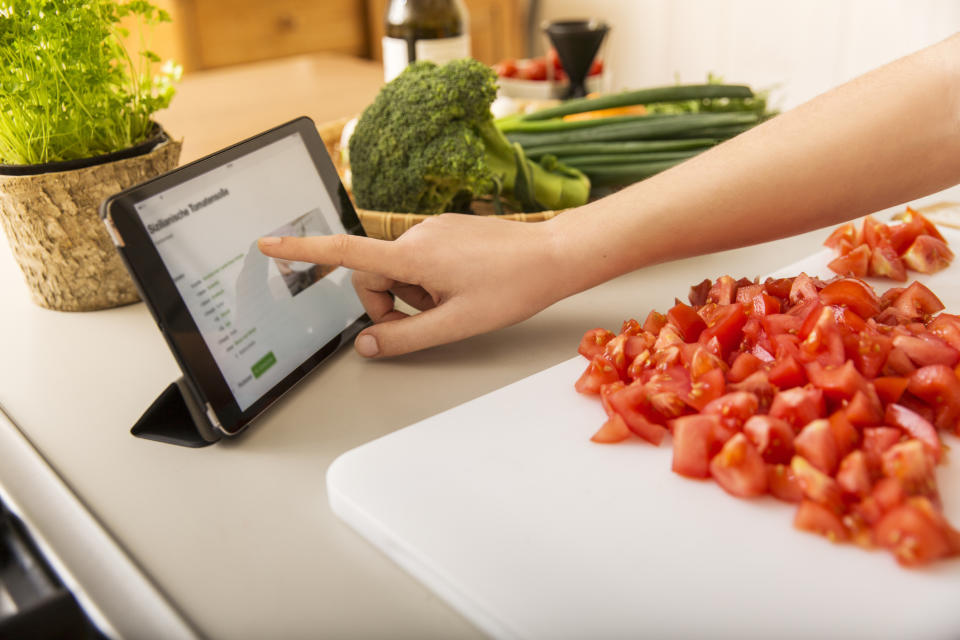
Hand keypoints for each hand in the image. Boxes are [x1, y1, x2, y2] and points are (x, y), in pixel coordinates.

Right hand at [258, 214, 567, 356]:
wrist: (553, 256)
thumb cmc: (511, 288)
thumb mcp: (456, 325)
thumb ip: (405, 338)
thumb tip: (366, 346)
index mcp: (412, 256)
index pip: (344, 253)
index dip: (302, 251)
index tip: (267, 244)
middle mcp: (416, 236)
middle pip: (372, 275)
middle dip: (386, 304)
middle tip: (424, 322)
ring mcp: (432, 231)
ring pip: (398, 270)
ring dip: (411, 294)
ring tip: (452, 303)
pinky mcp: (446, 231)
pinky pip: (419, 259)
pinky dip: (426, 281)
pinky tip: (460, 287)